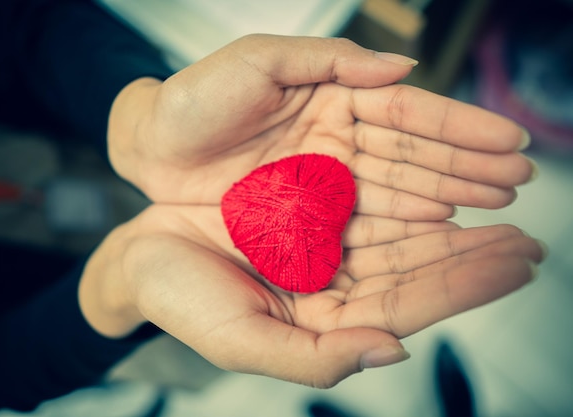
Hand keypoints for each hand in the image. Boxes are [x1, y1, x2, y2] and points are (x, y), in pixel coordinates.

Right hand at [79, 204, 544, 387]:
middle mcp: (331, 284)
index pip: (406, 306)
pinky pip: (366, 200)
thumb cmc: (182, 301)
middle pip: (415, 267)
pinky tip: (438, 185)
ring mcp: (321, 245)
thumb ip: (317, 358)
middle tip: (528, 241)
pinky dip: (405, 191)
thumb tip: (391, 351)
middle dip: (473, 255)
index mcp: (323, 322)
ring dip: (450, 221)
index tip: (514, 264)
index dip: (462, 286)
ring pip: (399, 232)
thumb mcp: (241, 341)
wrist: (141, 254)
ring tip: (499, 203)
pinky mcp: (307, 211)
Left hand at [108, 35, 534, 220]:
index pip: (408, 115)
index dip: (459, 130)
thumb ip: (332, 61)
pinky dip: (403, 230)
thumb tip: (402, 66)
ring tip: (498, 213)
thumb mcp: (261, 60)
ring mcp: (324, 185)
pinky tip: (441, 232)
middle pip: (414, 159)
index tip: (507, 144)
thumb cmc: (196, 97)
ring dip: (448, 202)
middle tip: (518, 184)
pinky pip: (363, 226)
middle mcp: (336, 147)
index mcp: (332, 103)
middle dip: (468, 170)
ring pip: (397, 194)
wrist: (150, 146)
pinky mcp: (306, 221)